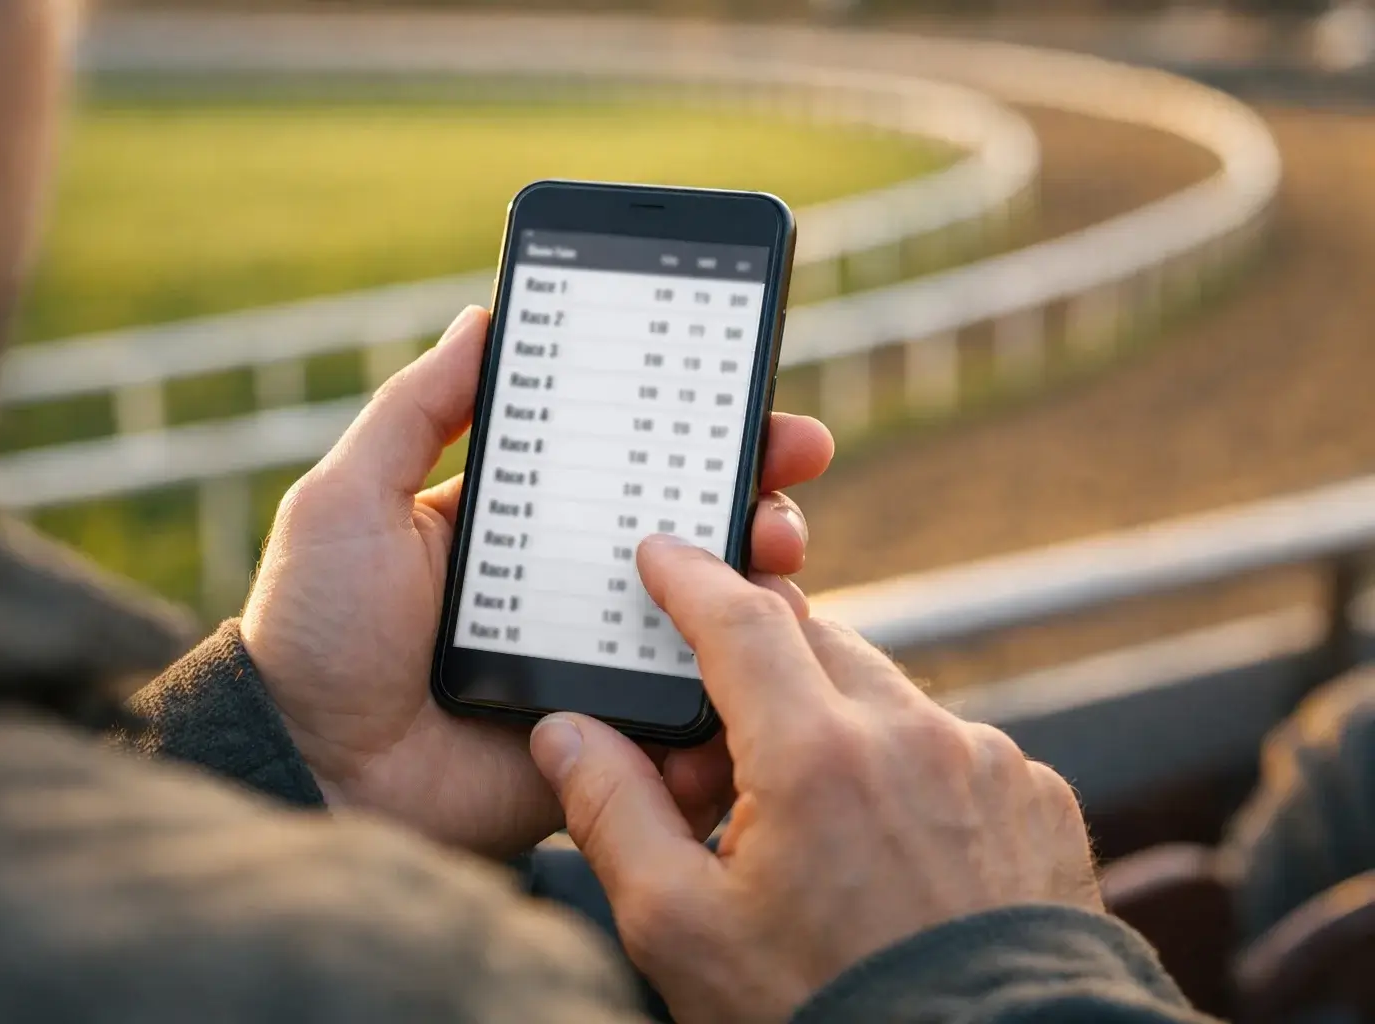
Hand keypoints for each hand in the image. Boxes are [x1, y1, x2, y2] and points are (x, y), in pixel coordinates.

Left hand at [240, 306, 834, 858]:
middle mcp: (568, 586)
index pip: (620, 460)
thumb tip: (482, 317)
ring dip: (761, 572)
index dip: (686, 423)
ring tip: (776, 551)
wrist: (315, 773)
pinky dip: (741, 671)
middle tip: (791, 461)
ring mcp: (595, 660)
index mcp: (517, 525)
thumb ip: (416, 411)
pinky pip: (695, 699)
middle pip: (684, 526)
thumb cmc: (316, 633)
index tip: (746, 389)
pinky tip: (765, 639)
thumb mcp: (350, 500)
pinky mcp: (610, 732)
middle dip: (751, 485)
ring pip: (707, 609)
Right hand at [530, 535, 1101, 1023]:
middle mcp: (914, 736)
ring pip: (886, 695)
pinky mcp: (1039, 800)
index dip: (691, 578)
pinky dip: (906, 767)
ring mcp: (990, 764)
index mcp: (816, 755)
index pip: (740, 620)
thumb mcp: (682, 930)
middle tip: (716, 748)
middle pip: (816, 644)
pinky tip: (889, 846)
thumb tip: (566, 735)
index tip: (664, 554)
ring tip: (805, 820)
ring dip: (833, 721)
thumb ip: (613, 813)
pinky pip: (953, 747)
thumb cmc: (825, 1017)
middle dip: (758, 663)